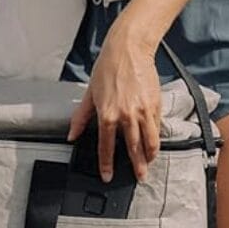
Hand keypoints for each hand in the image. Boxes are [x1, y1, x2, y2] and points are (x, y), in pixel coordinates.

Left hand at [67, 21, 161, 182]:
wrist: (128, 50)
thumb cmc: (107, 68)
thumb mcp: (89, 94)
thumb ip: (81, 118)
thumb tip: (72, 135)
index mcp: (107, 115)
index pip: (106, 147)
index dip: (106, 164)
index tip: (107, 176)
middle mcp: (126, 116)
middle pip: (133, 149)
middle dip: (136, 166)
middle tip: (139, 177)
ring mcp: (143, 111)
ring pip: (149, 141)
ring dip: (150, 156)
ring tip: (149, 164)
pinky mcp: (155, 104)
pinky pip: (157, 127)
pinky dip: (156, 138)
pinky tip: (154, 144)